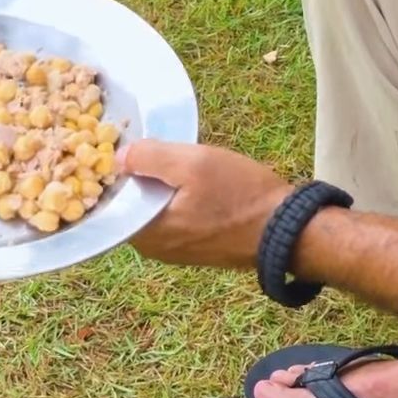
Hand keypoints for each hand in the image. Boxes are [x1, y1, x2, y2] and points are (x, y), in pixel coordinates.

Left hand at [120, 139, 288, 268]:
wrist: (286, 229)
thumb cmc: (240, 195)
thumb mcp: (194, 163)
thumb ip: (150, 158)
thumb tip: (118, 158)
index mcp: (145, 231)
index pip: (112, 197)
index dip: (118, 168)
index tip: (130, 146)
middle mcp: (153, 248)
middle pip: (131, 203)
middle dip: (140, 176)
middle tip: (159, 148)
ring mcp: (173, 251)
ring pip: (152, 209)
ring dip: (160, 186)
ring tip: (178, 162)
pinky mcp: (193, 248)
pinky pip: (171, 218)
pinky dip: (176, 199)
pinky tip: (193, 182)